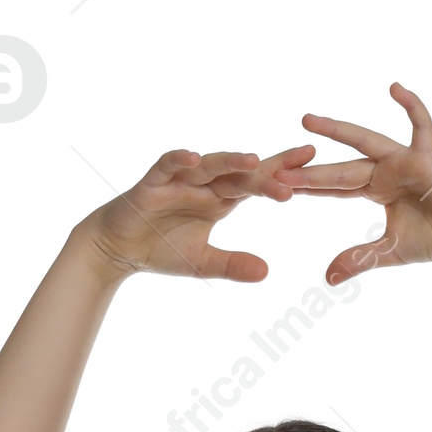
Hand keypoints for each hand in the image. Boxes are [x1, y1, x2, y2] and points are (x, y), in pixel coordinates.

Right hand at [87, 144, 316, 282]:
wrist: (119, 248)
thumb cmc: (162, 249)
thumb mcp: (203, 263)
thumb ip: (233, 265)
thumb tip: (267, 272)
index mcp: (221, 199)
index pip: (257, 182)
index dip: (282, 172)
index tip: (312, 164)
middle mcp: (204, 184)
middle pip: (241, 172)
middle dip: (269, 168)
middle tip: (300, 165)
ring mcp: (179, 180)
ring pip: (210, 165)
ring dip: (231, 161)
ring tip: (253, 161)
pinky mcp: (153, 183)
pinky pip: (167, 166)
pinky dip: (179, 162)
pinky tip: (193, 159)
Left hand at [271, 83, 431, 280]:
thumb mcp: (387, 253)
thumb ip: (357, 259)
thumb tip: (326, 279)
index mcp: (377, 188)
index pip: (336, 185)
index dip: (310, 185)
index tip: (280, 184)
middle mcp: (387, 170)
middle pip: (342, 167)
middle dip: (311, 166)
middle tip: (277, 160)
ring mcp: (406, 159)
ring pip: (365, 142)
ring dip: (336, 131)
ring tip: (307, 120)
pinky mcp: (428, 157)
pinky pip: (420, 125)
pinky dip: (411, 106)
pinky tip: (394, 87)